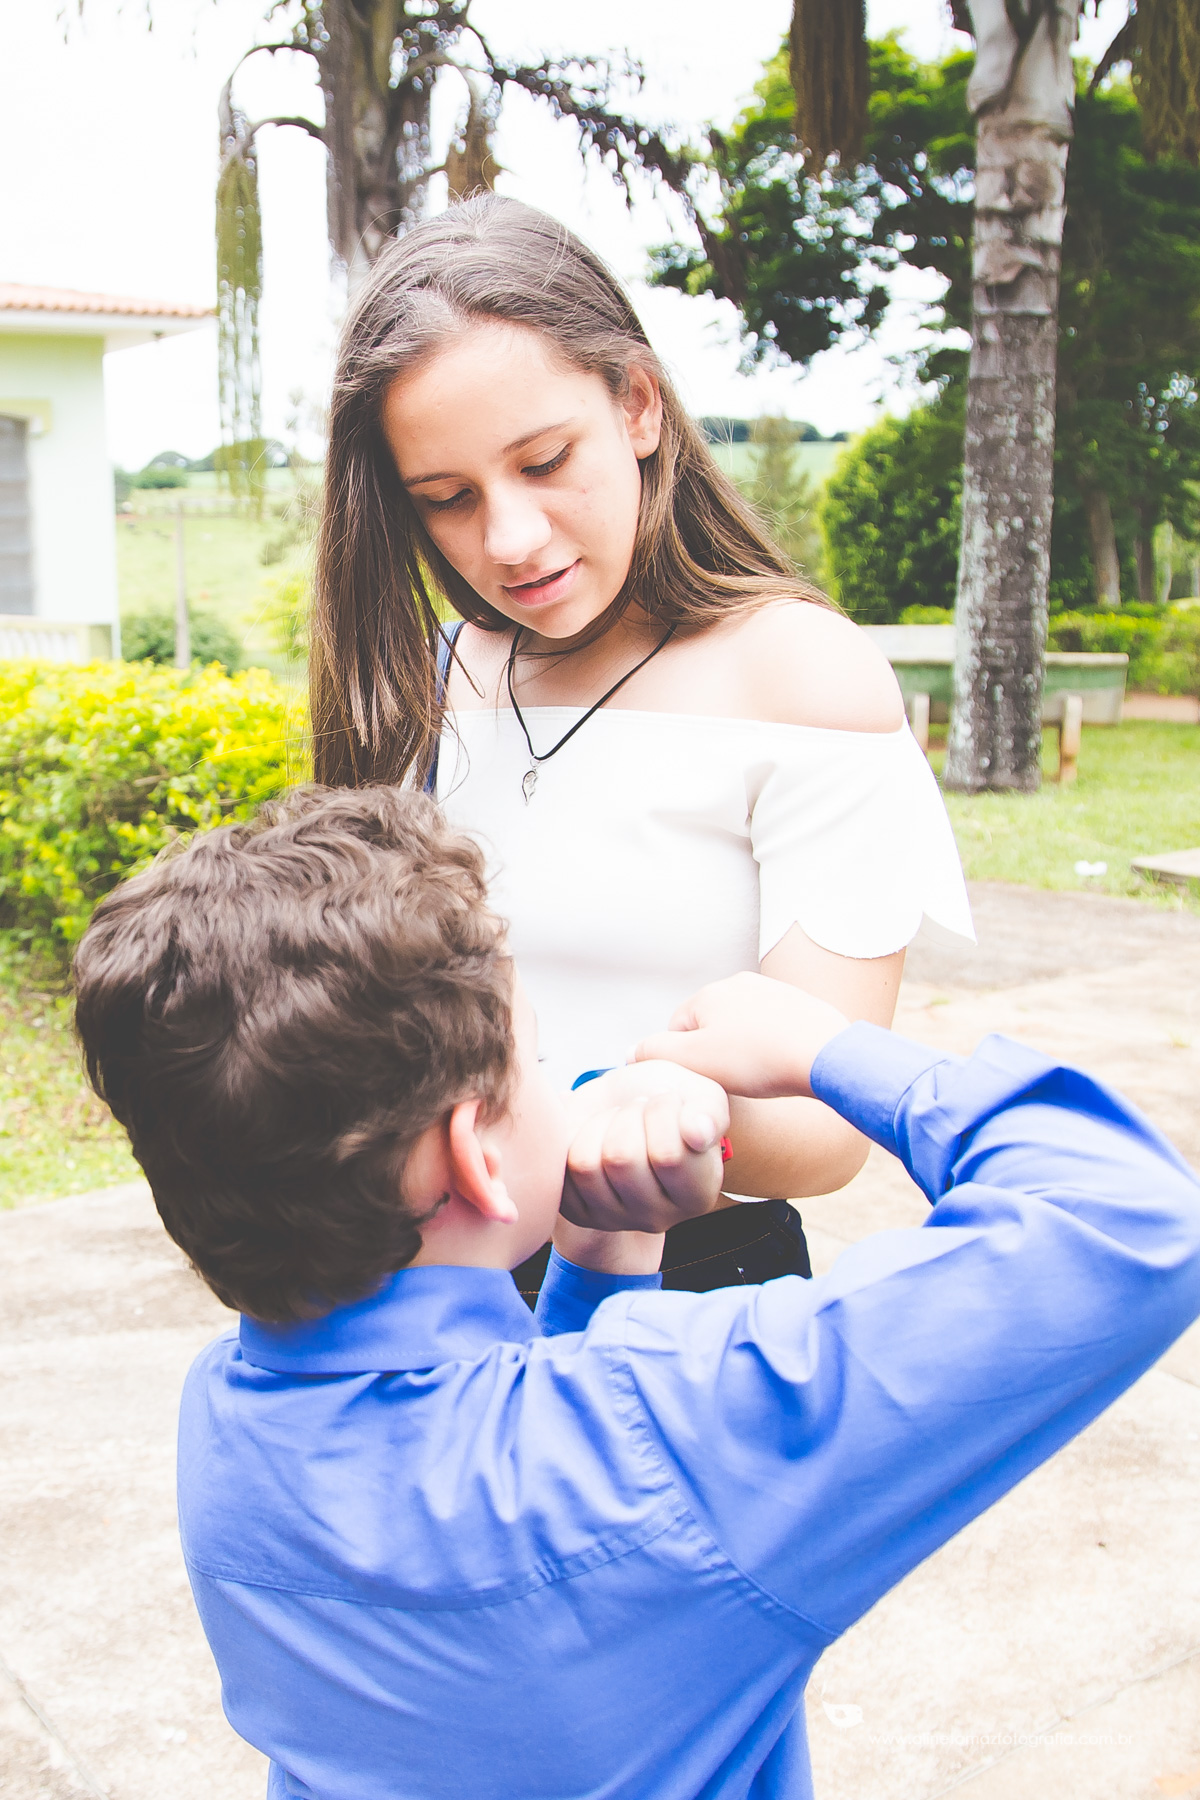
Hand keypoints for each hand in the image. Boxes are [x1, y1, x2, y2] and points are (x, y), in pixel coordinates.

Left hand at [559, 1061, 729, 1233]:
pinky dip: (573, 1138)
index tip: (669, 1099)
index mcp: (698, 1194)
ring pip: (586, 1164)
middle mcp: (658, 1218)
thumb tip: (698, 1134)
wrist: (629, 1104)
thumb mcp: (702, 1096)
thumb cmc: (670, 1103)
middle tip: (639, 1108)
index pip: (668, 1155)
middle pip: (621, 1159)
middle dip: (627, 1114)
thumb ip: (709, 1113)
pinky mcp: (578, 1211)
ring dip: (599, 1124)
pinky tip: (595, 1136)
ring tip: (618, 1120)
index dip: (662, 1111)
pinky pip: (561, 1170)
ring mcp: (614, 1219)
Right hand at [630, 972, 848, 1099]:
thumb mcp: (695, 1060)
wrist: (825, 1055)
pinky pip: (771, 1029)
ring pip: (741, 1028)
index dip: (686, 1060)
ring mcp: (772, 991)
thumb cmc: (759, 1059)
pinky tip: (780, 1065)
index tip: (706, 1078)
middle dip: (716, 1053)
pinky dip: (770, 1047)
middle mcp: (739, 983)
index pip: (677, 1029)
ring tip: (760, 1074)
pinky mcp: (800, 1004)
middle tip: (733, 1079)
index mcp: (708, 993)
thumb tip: (632, 1051)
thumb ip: (655, 1052)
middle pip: (710, 1027)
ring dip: (744, 1051)